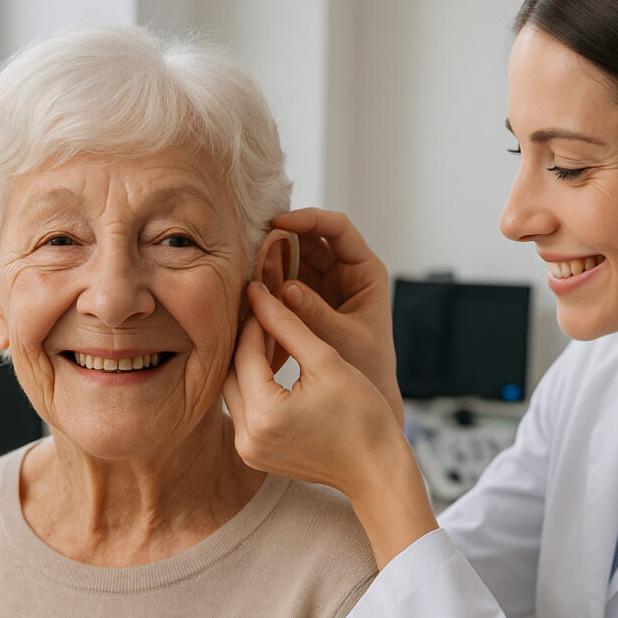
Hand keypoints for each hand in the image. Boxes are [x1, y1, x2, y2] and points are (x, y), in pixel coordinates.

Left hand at [225, 282, 436, 567]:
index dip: (253, 320)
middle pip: (231, 373)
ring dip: (247, 363)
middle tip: (262, 312)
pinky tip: (271, 366)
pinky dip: (253, 387)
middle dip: (245, 341)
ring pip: (233, 391)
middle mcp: (247, 437)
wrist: (376, 469)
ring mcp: (248, 450)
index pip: (244, 353)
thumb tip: (257, 294)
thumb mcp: (326, 361)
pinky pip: (244, 411)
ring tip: (268, 336)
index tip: (260, 293)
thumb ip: (287, 326)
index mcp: (264, 414)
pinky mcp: (254, 456)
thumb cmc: (363, 415)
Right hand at [270, 208, 403, 425]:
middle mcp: (344, 273)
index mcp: (365, 272)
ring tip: (250, 277)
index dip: (308, 219)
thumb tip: (286, 288)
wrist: (367, 397)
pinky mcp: (306, 304)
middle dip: (281, 242)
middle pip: (309, 241)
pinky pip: (283, 284)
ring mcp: (324, 286)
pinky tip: (253, 295)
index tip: (278, 223)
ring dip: (270, 265)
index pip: (337, 229)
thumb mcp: (343, 339)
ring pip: (292, 261)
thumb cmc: (368, 368)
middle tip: (252, 252)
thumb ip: (315, 313)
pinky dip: (268, 287)